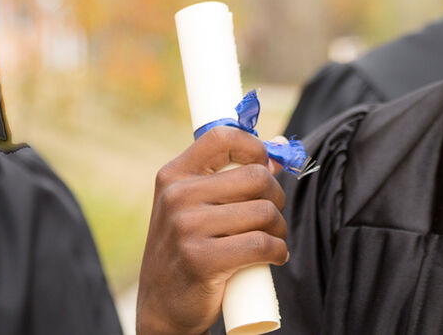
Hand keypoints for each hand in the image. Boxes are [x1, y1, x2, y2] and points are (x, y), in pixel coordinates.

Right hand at [136, 127, 288, 334]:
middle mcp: (177, 197)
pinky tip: (275, 256)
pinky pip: (261, 244)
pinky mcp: (201, 260)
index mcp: (174, 176)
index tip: (267, 165)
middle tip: (271, 217)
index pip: (222, 137)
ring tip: (272, 239)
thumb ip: (226, 175)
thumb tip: (278, 149)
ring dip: (279, 229)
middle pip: (256, 177)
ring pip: (263, 212)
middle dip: (276, 197)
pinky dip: (278, 251)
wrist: (162, 305)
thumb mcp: (192, 206)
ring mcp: (187, 228)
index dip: (255, 146)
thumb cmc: (187, 249)